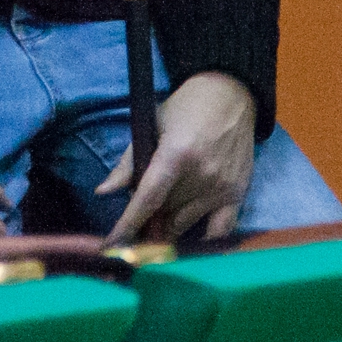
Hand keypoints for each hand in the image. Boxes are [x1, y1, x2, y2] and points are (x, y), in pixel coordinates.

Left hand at [100, 71, 257, 246]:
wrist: (230, 95)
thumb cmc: (186, 107)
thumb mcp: (152, 125)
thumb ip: (128, 163)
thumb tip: (103, 193)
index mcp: (176, 154)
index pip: (148, 199)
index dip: (128, 225)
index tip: (112, 246)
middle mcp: (201, 175)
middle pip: (164, 213)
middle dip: (147, 216)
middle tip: (142, 209)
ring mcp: (222, 187)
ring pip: (185, 223)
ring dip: (168, 225)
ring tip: (162, 215)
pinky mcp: (238, 194)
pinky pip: (219, 231)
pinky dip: (202, 239)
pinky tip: (189, 241)